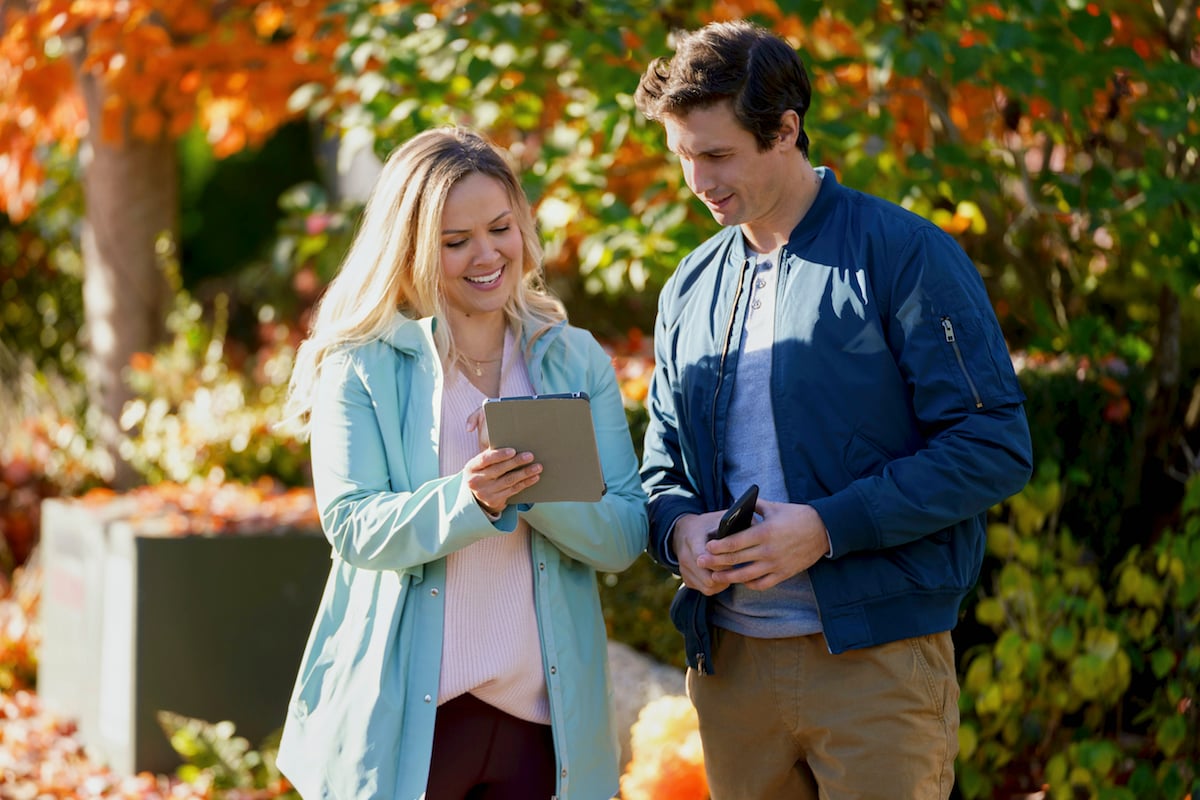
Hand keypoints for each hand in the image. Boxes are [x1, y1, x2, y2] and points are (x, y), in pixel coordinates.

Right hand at [464, 447, 540, 514]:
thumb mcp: (481, 465)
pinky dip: (525, 483)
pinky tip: (534, 477)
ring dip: (525, 473)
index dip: (500, 455)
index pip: (486, 459)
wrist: (477, 497)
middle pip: (499, 470)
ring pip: (508, 480)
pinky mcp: (494, 501)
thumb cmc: (483, 473)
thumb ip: (492, 456)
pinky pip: (513, 490)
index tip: (513, 451)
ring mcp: (484, 493)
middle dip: (516, 462)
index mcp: (472, 467)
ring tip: (537, 467)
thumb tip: (514, 443)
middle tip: (530, 456)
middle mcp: (476, 481)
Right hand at [671, 511, 731, 595]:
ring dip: (722, 582)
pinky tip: (722, 575)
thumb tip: (756, 524)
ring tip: (731, 571)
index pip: (704, 557)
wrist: (684, 532)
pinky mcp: (686, 578)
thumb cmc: (707, 525)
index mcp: (693, 538)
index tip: (734, 555)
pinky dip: (716, 586)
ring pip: (708, 586)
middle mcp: (685, 555)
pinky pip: (705, 590)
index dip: (722, 561)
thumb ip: (735, 522)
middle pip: (708, 577)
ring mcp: (684, 569)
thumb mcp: (718, 518)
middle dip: (725, 574)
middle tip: (736, 566)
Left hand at [696, 500, 827, 590]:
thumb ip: (753, 506)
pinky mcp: (784, 573)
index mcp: (764, 532)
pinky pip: (763, 584)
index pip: (735, 542)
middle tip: (700, 562)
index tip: (707, 548)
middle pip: (736, 559)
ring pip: (746, 575)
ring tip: (715, 577)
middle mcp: (768, 551)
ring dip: (728, 577)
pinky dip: (750, 584)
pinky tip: (741, 581)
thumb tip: (735, 507)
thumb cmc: (797, 516)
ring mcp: (776, 564)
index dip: (718, 547)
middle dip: (715, 562)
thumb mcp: (774, 507)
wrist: (823, 530)